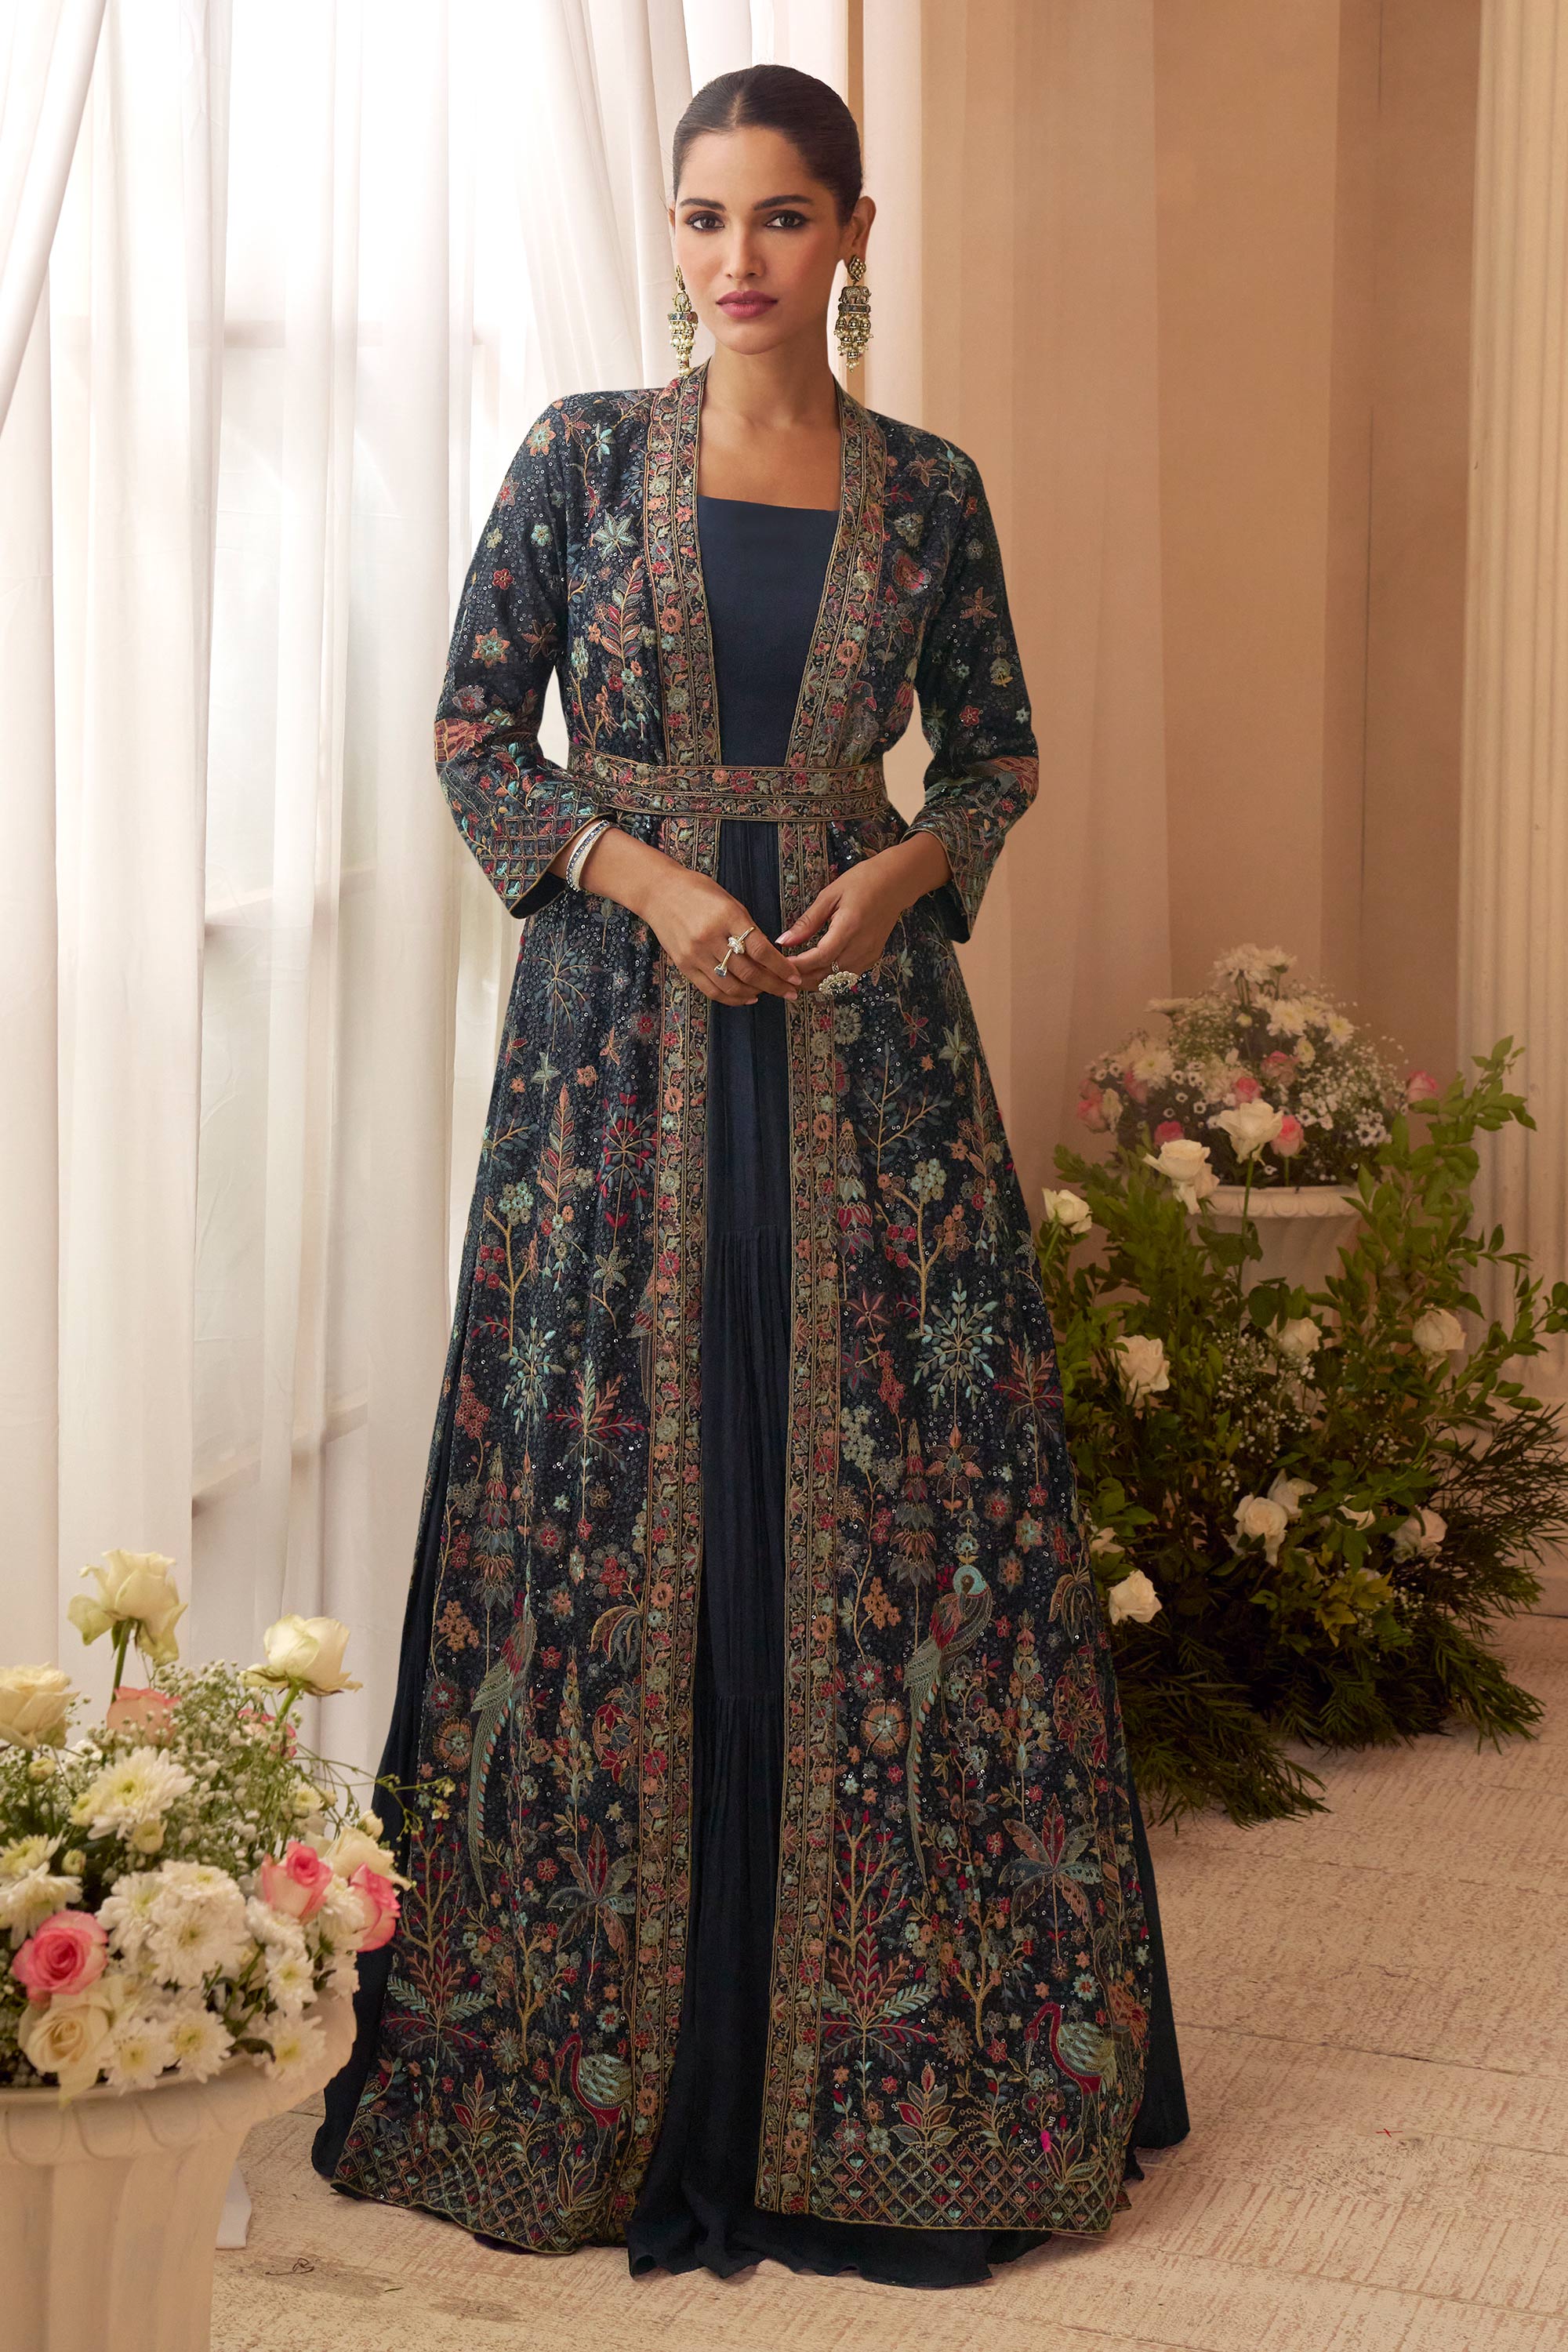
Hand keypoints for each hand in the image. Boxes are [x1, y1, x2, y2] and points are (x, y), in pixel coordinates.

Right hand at [638, 864, 802, 1005]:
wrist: (658, 891)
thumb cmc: (698, 891)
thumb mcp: (729, 902)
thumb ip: (748, 928)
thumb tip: (770, 956)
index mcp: (727, 917)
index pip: (761, 950)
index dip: (781, 968)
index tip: (794, 977)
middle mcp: (710, 938)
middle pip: (749, 972)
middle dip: (774, 985)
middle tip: (789, 992)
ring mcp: (695, 954)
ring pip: (731, 986)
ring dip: (755, 994)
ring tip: (768, 993)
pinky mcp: (684, 965)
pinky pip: (711, 990)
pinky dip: (732, 998)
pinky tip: (746, 997)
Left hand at [777, 834, 951, 988]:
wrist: (896, 883)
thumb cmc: (862, 881)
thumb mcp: (830, 895)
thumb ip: (807, 921)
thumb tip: (784, 941)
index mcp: (849, 927)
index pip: (820, 957)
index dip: (799, 966)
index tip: (781, 964)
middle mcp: (861, 946)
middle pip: (827, 975)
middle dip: (802, 979)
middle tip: (782, 974)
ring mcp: (869, 955)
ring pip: (837, 981)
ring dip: (815, 981)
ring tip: (796, 975)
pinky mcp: (873, 957)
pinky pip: (847, 976)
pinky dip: (830, 978)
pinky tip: (817, 971)